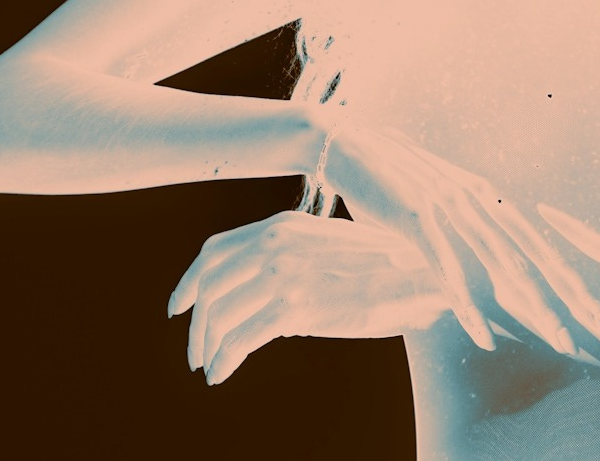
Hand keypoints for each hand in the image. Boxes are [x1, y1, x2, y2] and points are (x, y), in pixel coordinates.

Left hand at [167, 210, 447, 383]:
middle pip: (211, 283)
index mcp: (283, 224)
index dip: (190, 280)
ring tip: (210, 365)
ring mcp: (285, 272)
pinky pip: (239, 339)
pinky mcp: (296, 306)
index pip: (216, 250)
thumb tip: (262, 296)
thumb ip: (291, 259)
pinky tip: (222, 374)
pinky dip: (224, 360)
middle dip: (196, 321)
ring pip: (221, 314)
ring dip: (208, 345)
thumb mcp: (327, 246)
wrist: (419, 277)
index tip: (180, 306)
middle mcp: (277, 242)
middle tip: (195, 348)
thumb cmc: (381, 267)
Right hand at [319, 119, 599, 354]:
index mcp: (486, 195)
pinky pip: (450, 268)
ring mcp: (449, 206)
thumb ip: (461, 230)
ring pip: (502, 263)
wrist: (347, 145)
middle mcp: (477, 198)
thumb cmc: (391, 180)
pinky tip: (484, 334)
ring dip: (533, 304)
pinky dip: (469, 304)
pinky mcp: (418, 217)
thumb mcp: (436, 203)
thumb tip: (475, 265)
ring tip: (560, 337)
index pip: (538, 238)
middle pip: (533, 252)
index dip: (572, 269)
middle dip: (570, 292)